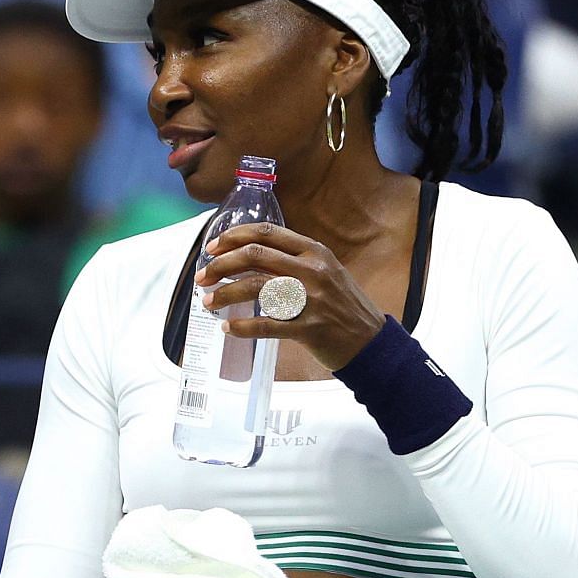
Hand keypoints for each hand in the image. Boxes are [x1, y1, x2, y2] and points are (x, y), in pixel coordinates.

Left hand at [197, 223, 386, 370]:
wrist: (373, 343)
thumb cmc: (344, 307)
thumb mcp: (326, 272)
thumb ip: (294, 261)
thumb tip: (247, 256)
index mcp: (315, 252)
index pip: (266, 233)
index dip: (233, 237)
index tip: (212, 247)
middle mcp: (313, 270)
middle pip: (255, 256)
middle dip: (221, 264)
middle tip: (203, 277)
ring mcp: (312, 299)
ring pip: (256, 287)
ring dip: (225, 294)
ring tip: (209, 302)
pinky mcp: (309, 328)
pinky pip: (266, 325)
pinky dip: (242, 327)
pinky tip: (228, 328)